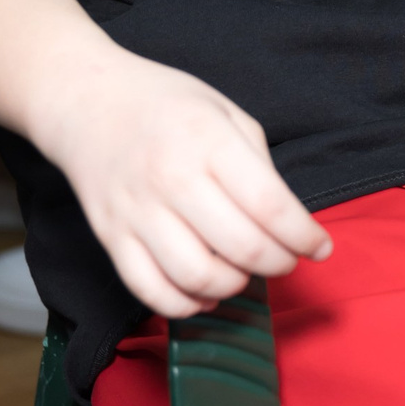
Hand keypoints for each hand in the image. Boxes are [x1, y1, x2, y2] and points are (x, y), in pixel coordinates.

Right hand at [34, 47, 331, 316]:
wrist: (85, 100)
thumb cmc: (164, 105)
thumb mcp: (224, 111)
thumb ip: (258, 164)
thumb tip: (287, 222)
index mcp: (208, 140)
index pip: (270, 206)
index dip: (304, 237)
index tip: (319, 247)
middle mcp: (171, 177)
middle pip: (242, 247)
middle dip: (279, 263)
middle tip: (285, 259)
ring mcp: (137, 211)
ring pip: (198, 277)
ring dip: (234, 285)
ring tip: (243, 271)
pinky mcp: (110, 236)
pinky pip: (151, 290)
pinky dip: (186, 305)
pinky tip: (205, 291)